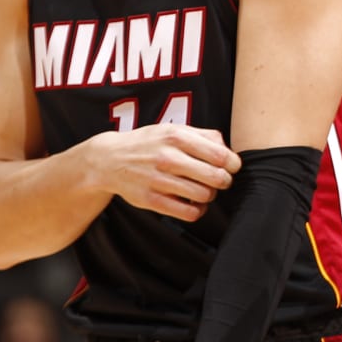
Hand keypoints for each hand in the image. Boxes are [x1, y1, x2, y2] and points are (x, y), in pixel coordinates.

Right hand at [89, 124, 239, 220]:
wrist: (108, 160)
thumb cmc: (148, 144)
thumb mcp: (172, 129)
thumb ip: (203, 135)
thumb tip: (228, 149)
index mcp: (176, 137)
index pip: (220, 155)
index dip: (233, 164)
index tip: (232, 167)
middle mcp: (168, 158)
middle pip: (216, 177)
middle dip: (224, 181)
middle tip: (221, 180)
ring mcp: (158, 180)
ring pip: (203, 196)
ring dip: (210, 195)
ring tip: (204, 190)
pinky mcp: (151, 200)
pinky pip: (188, 213)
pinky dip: (198, 211)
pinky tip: (195, 204)